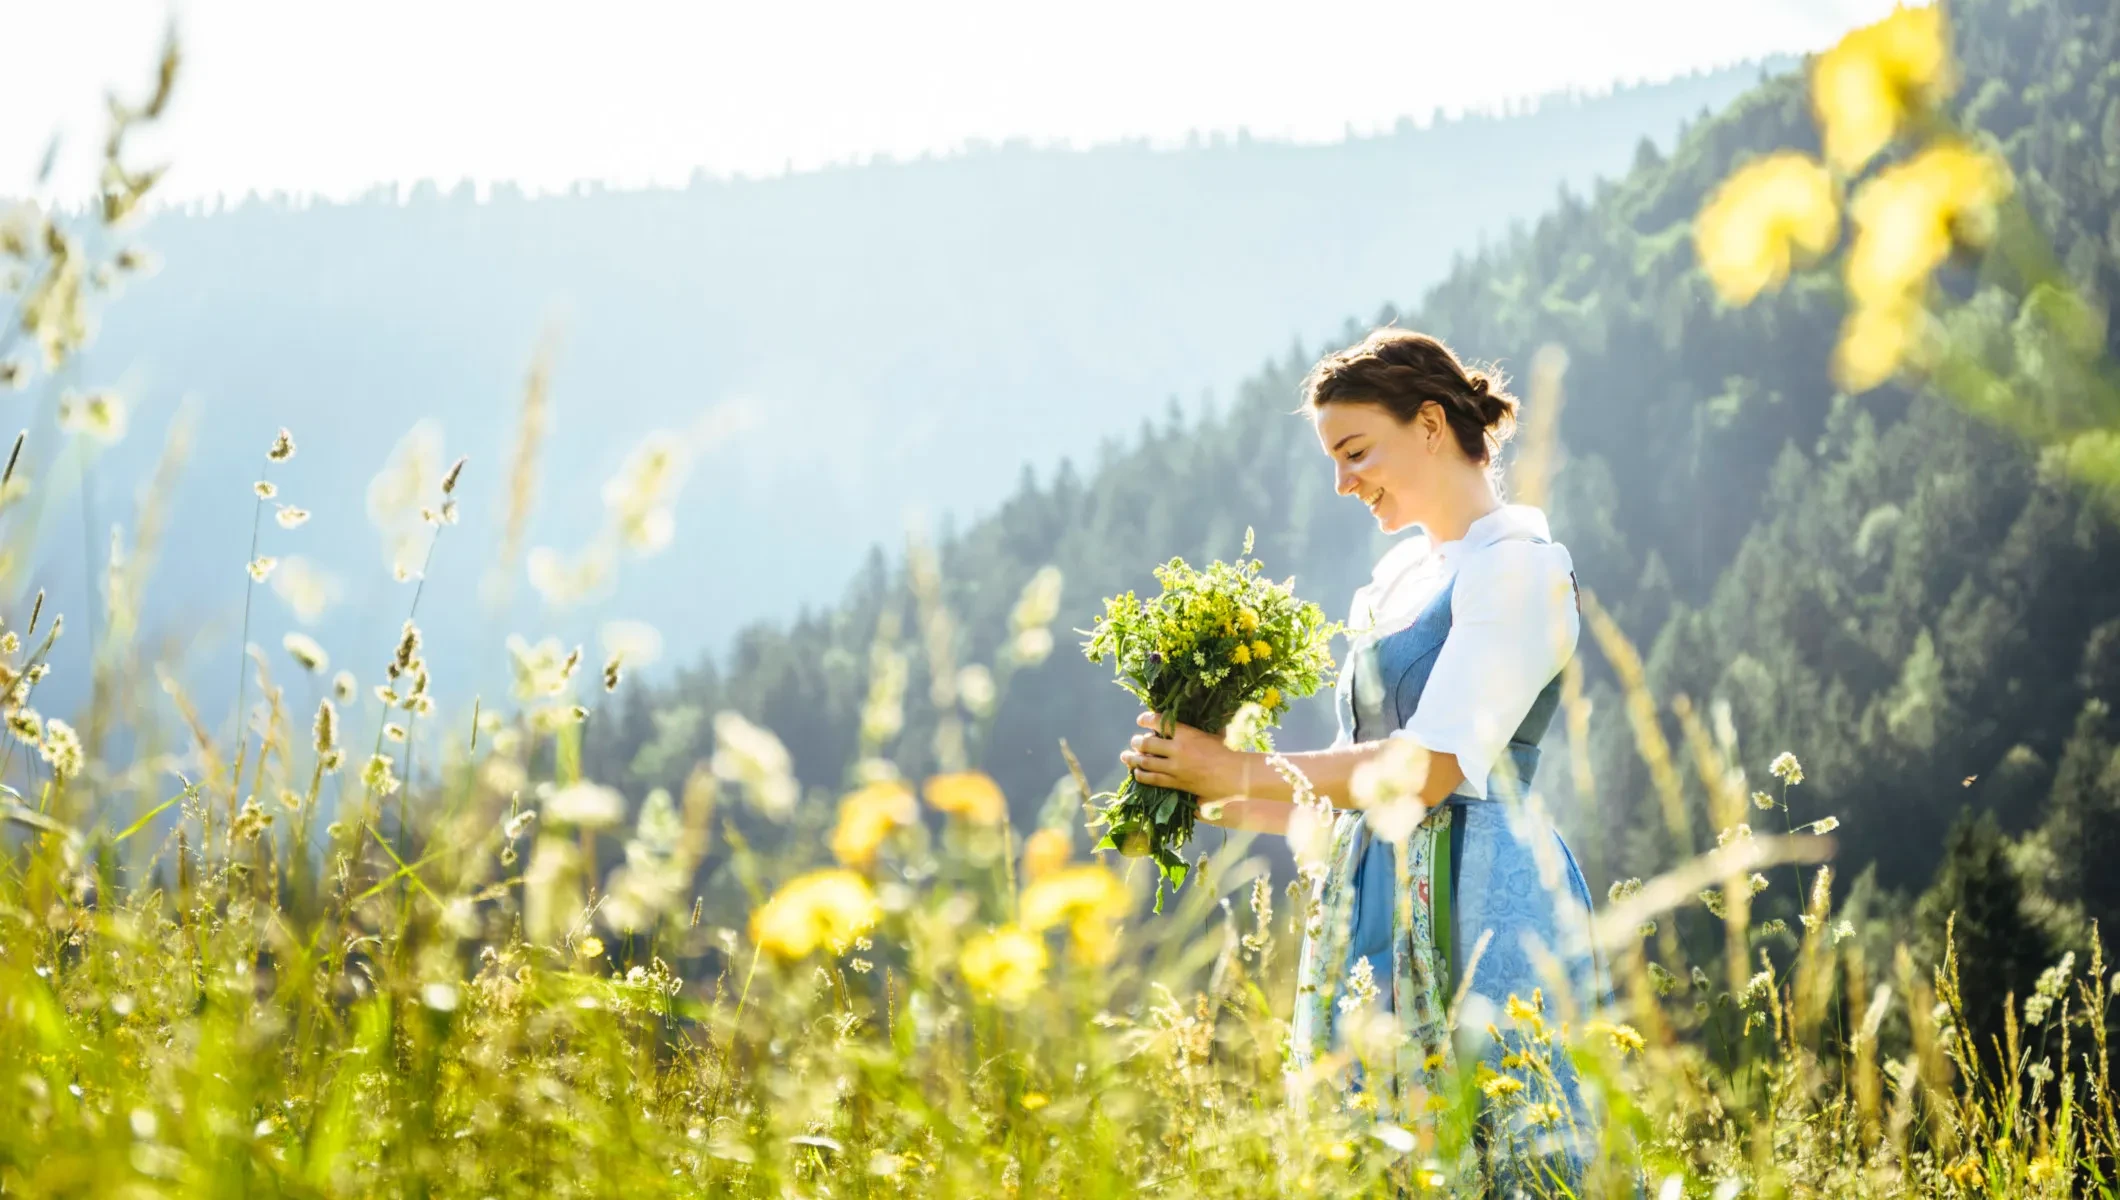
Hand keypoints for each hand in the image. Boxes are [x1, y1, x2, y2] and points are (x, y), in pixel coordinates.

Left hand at [1118, 712, 1245, 798]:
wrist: (1234, 775)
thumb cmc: (1226, 752)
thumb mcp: (1211, 734)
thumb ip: (1196, 730)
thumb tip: (1186, 724)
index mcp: (1186, 733)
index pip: (1159, 722)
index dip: (1146, 719)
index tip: (1141, 719)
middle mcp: (1177, 749)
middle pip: (1147, 744)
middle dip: (1138, 742)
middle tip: (1135, 741)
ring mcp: (1175, 768)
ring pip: (1146, 762)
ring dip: (1134, 759)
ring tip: (1126, 757)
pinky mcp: (1176, 783)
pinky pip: (1153, 779)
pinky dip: (1142, 776)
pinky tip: (1137, 774)